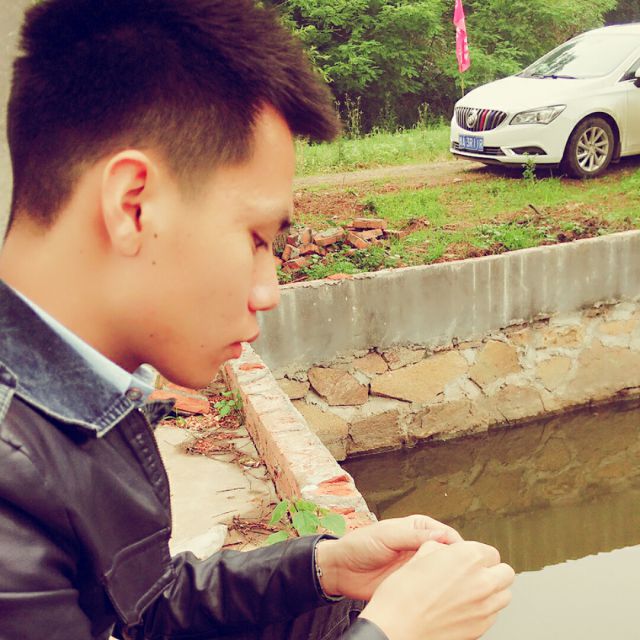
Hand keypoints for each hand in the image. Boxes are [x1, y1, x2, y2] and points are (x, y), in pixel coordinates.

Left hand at [316, 514, 462, 600]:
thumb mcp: (387, 535)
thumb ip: (413, 535)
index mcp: (418, 528)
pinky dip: (438, 594)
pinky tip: (442, 599)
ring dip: (450, 581)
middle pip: (449, 555)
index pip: (448, 535)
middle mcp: (421, 546)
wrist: (342, 570)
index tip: (468, 559)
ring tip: (456, 590)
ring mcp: (418, 567)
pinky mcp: (413, 585)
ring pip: (443, 574)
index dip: (460, 547)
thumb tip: (442, 534)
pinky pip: (431, 589)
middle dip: (458, 565)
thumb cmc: (360, 545)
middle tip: (466, 577)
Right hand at [360, 540, 514, 639]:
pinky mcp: (481, 629)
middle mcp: (482, 582)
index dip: (476, 553)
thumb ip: (441, 549)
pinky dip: (485, 609)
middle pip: (505, 573)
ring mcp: (484, 608)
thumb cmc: (403, 594)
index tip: (466, 557)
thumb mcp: (420, 556)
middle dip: (491, 571)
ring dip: (492, 590)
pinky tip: (464, 607)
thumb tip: (445, 550)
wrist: (396, 628)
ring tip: (471, 590)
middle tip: (473, 573)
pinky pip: (494, 615)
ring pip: (504, 595)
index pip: (490, 551)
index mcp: (469, 557)